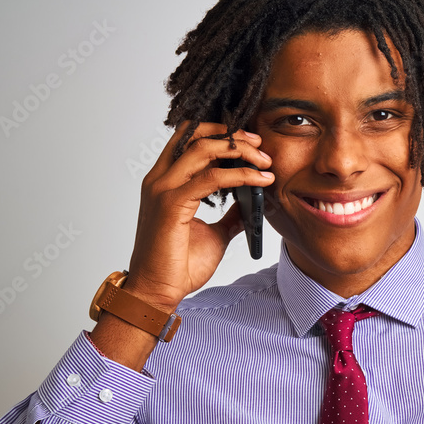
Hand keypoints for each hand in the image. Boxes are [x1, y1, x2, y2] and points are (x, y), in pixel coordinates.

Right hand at [124, 122, 274, 311]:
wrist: (158, 291)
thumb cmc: (178, 265)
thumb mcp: (214, 234)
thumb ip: (230, 216)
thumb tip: (250, 207)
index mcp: (165, 181)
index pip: (188, 138)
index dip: (219, 132)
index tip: (250, 141)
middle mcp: (160, 179)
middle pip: (195, 134)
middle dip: (231, 135)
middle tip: (260, 143)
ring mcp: (163, 189)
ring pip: (204, 149)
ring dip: (239, 150)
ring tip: (265, 161)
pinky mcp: (172, 204)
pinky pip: (212, 178)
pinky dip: (240, 175)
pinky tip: (260, 179)